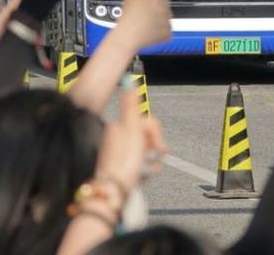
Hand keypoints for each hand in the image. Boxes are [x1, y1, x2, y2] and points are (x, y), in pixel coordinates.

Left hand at [94, 77, 166, 193]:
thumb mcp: (131, 130)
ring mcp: (121, 154)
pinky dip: (147, 170)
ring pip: (147, 152)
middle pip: (147, 136)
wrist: (116, 191)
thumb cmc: (124, 162)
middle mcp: (117, 139)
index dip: (155, 133)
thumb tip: (129, 81)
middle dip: (155, 147)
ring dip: (152, 161)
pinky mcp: (125, 168)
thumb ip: (130, 106)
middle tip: (153, 158)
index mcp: (118, 127)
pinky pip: (143, 165)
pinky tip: (143, 176)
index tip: (157, 145)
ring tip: (146, 170)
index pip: (146, 122)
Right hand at [112, 0, 171, 49]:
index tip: (146, 11)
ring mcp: (167, 23)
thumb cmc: (127, 18)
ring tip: (146, 27)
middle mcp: (165, 10)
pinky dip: (160, 35)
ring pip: (165, 23)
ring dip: (159, 25)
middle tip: (144, 19)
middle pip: (165, 12)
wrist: (127, 36)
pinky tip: (149, 34)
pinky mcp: (168, 34)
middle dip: (157, 15)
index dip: (153, 6)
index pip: (162, 1)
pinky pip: (166, 34)